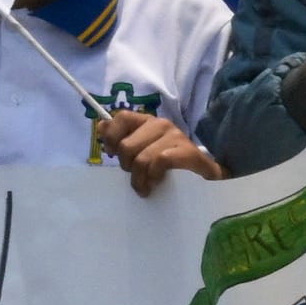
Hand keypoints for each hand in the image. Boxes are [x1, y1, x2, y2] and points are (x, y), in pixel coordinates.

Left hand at [100, 112, 218, 193]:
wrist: (205, 175)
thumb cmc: (170, 164)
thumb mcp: (143, 149)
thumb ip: (122, 138)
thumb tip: (100, 126)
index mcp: (148, 121)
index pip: (122, 117)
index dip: (112, 136)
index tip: (112, 153)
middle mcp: (161, 124)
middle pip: (126, 146)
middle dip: (127, 166)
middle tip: (136, 176)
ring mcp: (175, 136)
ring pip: (141, 158)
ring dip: (140, 178)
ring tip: (145, 187)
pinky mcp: (187, 152)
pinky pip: (160, 162)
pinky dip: (154, 176)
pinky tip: (157, 183)